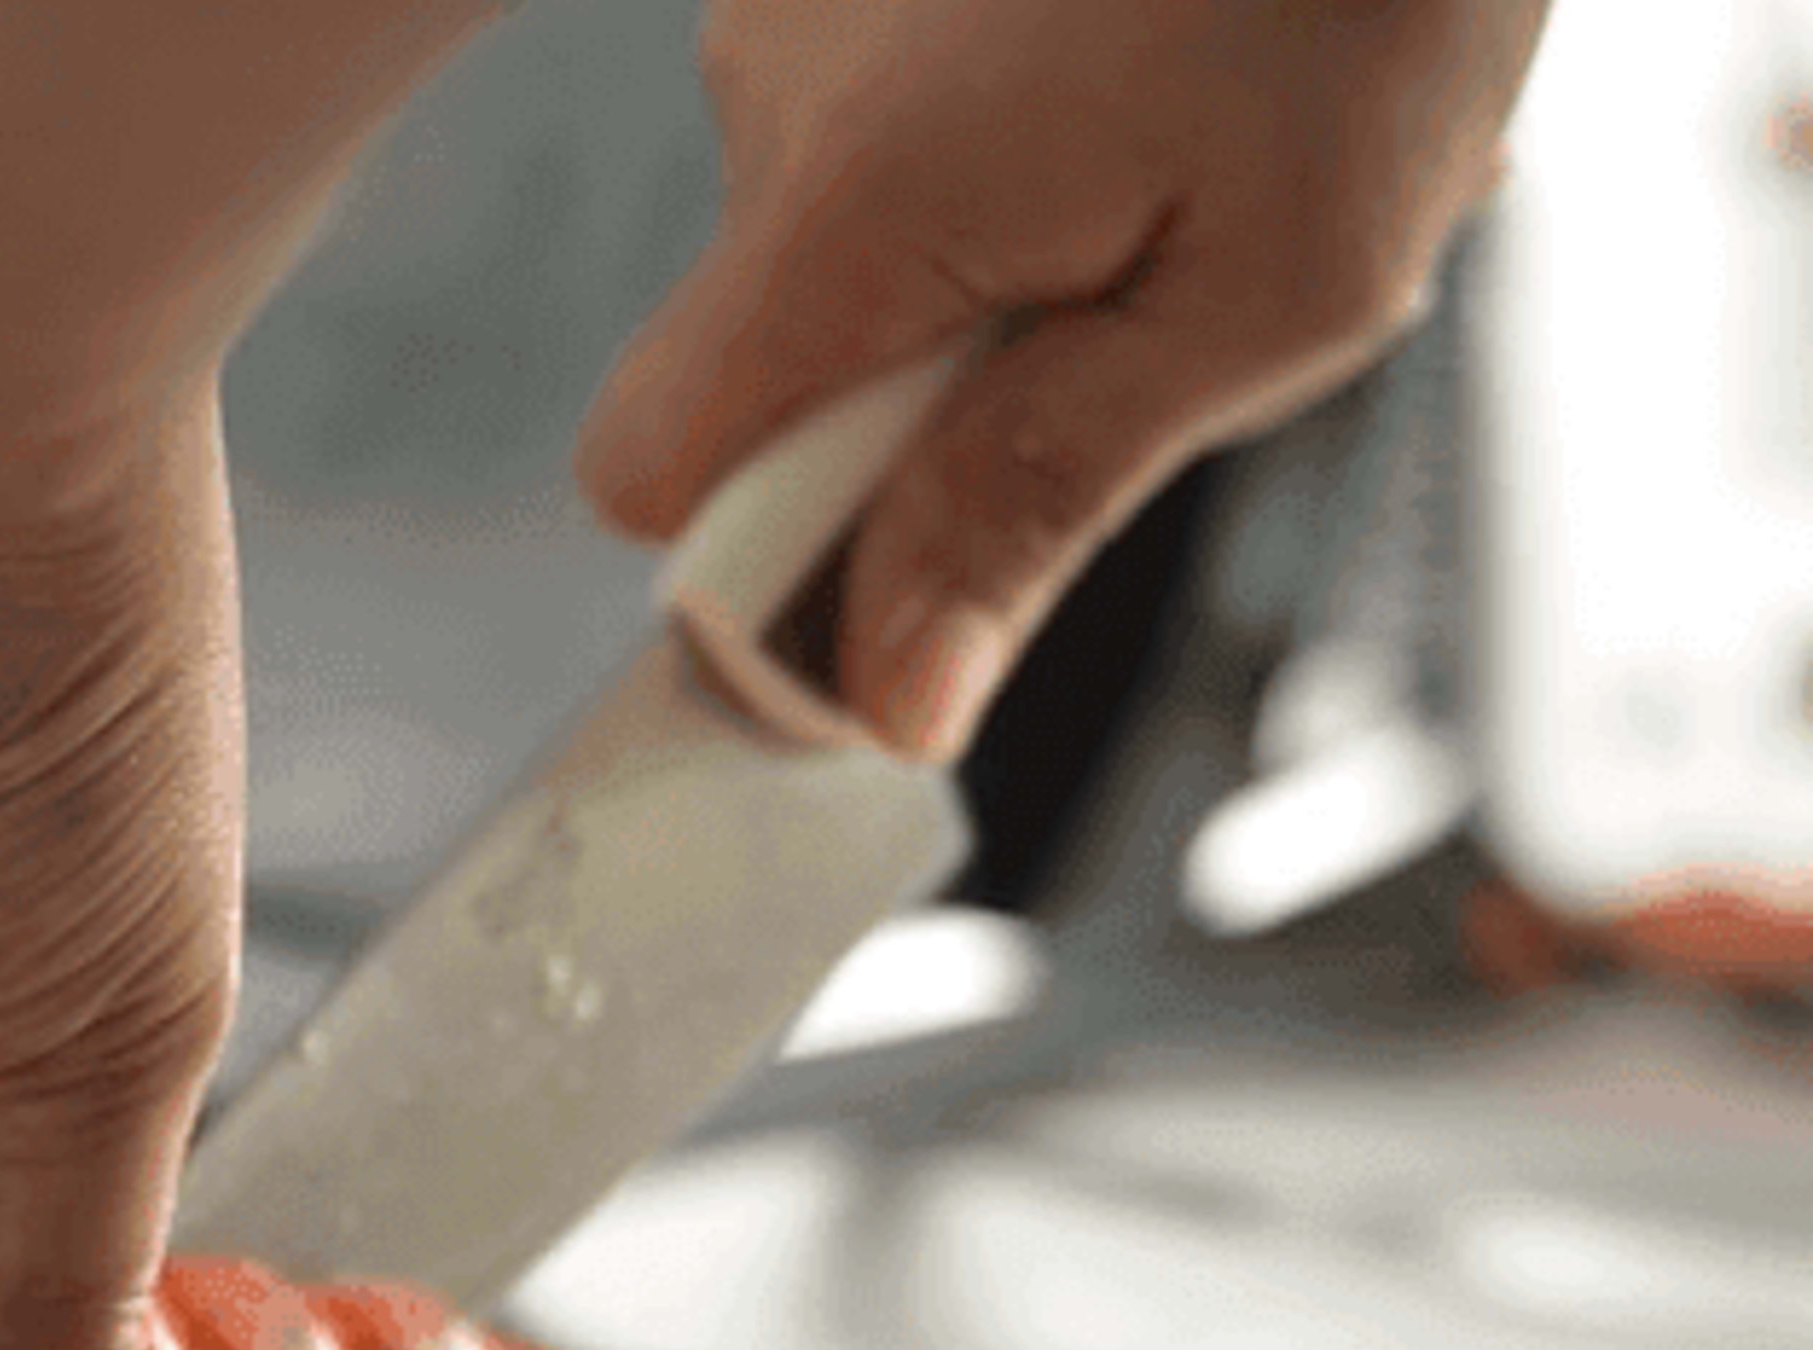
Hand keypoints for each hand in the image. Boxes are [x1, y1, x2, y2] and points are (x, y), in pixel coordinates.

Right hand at [578, 0, 1546, 759]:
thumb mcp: (1277, 285)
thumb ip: (1047, 501)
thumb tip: (888, 697)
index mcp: (857, 199)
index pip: (655, 477)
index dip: (757, 571)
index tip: (907, 592)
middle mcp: (776, 93)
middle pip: (745, 380)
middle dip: (908, 421)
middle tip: (1121, 346)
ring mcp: (799, 12)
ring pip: (828, 264)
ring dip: (976, 285)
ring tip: (1176, 184)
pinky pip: (877, 148)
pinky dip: (997, 172)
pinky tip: (1145, 92)